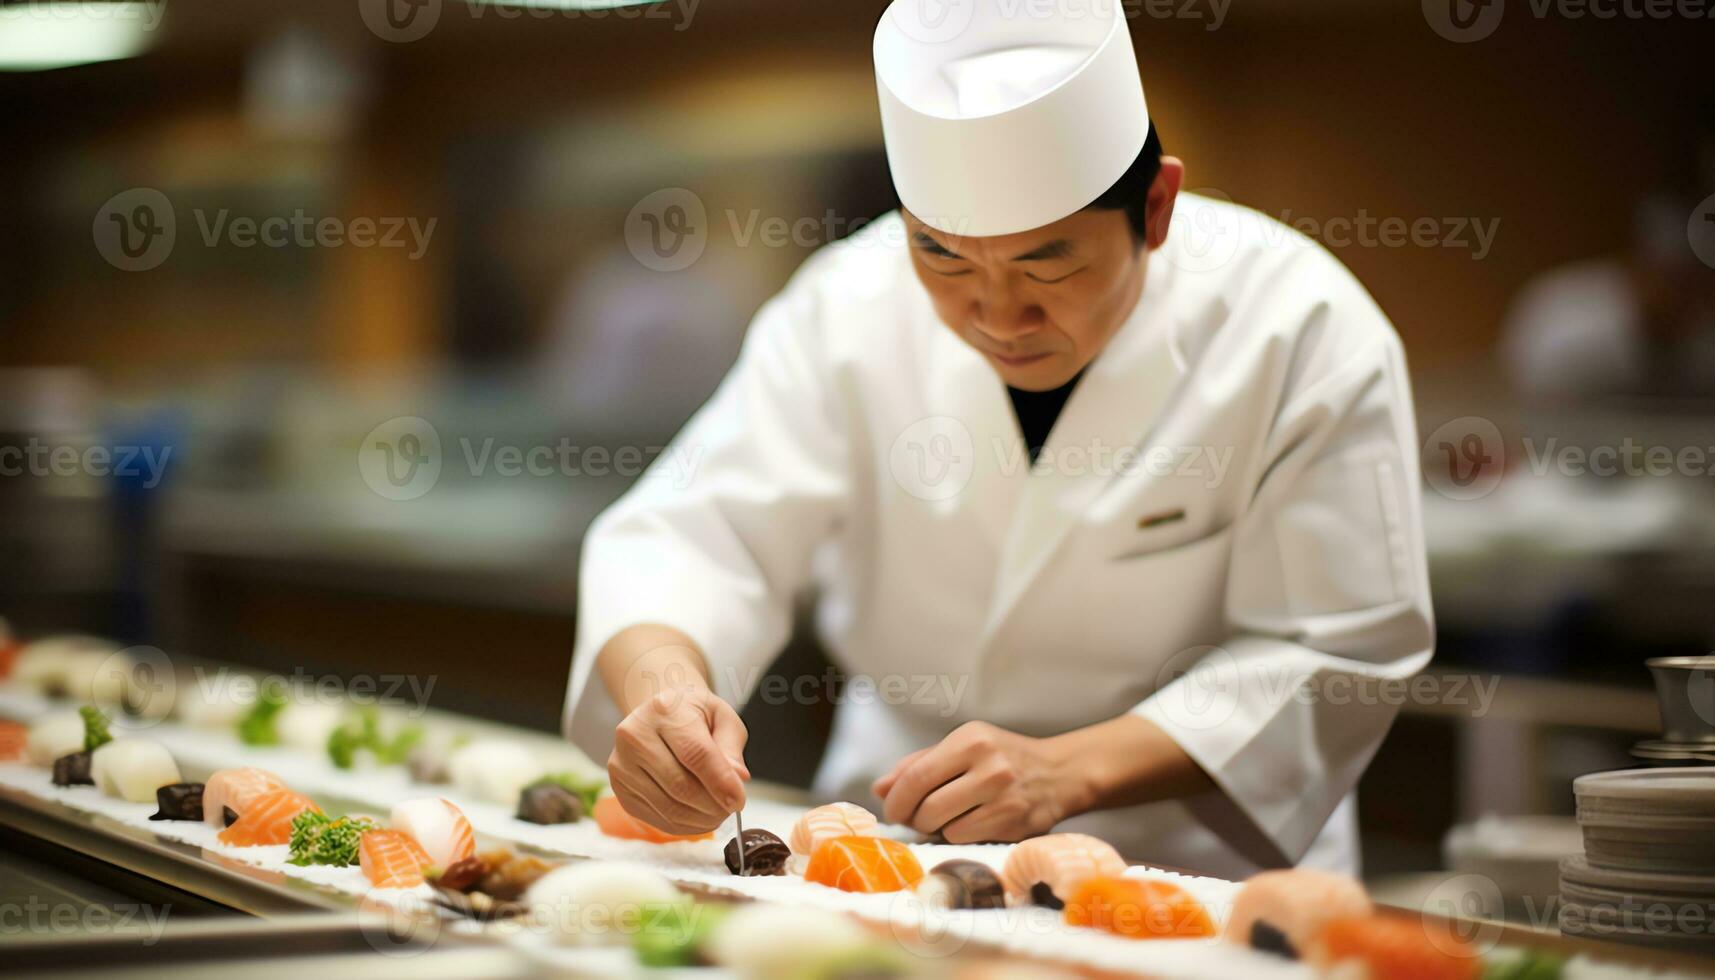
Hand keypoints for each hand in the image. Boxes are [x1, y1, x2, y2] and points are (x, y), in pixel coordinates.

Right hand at [607, 686, 749, 835]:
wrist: (659, 714)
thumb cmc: (693, 715)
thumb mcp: (722, 718)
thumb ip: (731, 747)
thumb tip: (737, 778)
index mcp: (664, 710)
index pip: (695, 753)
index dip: (720, 782)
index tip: (738, 800)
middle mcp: (635, 736)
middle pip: (680, 786)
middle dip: (713, 805)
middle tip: (731, 808)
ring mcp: (622, 765)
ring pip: (669, 807)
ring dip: (701, 819)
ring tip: (719, 813)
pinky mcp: (620, 789)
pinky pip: (657, 819)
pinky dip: (684, 826)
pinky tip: (699, 816)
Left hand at [871, 721, 1082, 843]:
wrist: (1059, 773)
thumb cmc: (1001, 759)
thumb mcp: (962, 747)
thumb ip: (918, 764)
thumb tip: (879, 789)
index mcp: (971, 739)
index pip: (916, 776)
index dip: (896, 800)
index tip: (892, 810)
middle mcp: (989, 764)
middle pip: (927, 806)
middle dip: (913, 818)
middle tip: (916, 818)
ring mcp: (1004, 796)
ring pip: (945, 828)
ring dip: (936, 829)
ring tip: (946, 818)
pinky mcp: (1014, 822)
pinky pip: (965, 839)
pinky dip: (958, 836)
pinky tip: (968, 824)